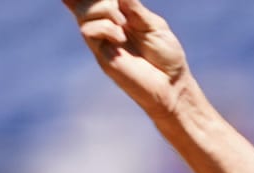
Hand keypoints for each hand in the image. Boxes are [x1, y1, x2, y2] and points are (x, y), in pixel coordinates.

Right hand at [63, 0, 188, 114]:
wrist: (170, 84)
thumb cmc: (165, 55)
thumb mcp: (152, 25)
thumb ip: (133, 7)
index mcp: (120, 12)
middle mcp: (106, 23)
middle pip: (85, 0)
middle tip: (123, 12)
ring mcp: (101, 38)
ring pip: (83, 11)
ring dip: (105, 9)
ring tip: (124, 24)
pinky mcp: (99, 53)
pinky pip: (88, 30)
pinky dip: (106, 28)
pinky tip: (121, 38)